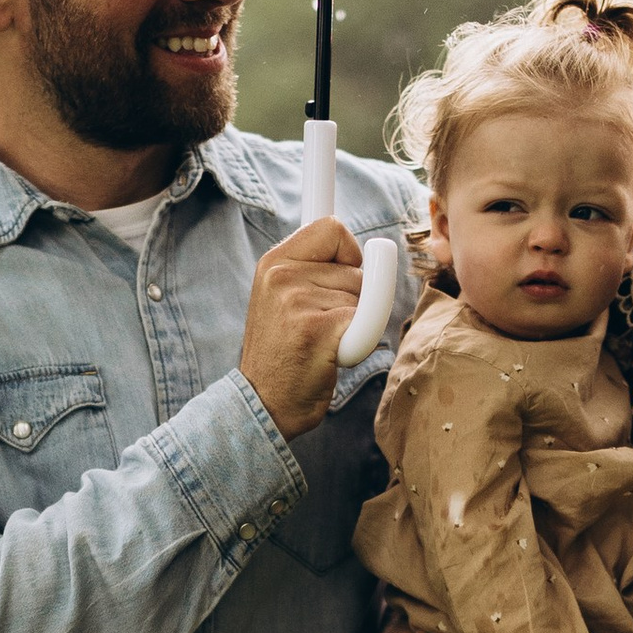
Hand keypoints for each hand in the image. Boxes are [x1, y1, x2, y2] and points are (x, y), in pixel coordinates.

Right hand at [239, 217, 364, 437]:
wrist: (265, 405)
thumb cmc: (284, 354)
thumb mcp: (282, 298)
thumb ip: (312, 270)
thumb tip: (367, 250)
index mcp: (273, 263)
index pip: (331, 226)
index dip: (349, 252)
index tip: (345, 273)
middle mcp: (281, 276)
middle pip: (356, 268)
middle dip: (352, 298)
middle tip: (322, 327)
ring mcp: (297, 301)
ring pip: (363, 296)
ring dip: (354, 323)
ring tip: (321, 344)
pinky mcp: (317, 329)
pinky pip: (367, 320)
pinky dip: (360, 342)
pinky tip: (333, 357)